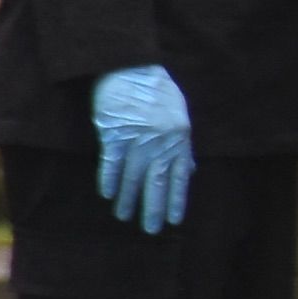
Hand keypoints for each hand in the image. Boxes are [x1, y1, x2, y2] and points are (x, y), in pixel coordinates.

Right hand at [91, 63, 194, 234]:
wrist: (132, 68)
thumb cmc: (158, 91)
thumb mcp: (180, 116)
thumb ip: (184, 146)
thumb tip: (190, 171)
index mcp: (179, 139)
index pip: (179, 178)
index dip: (176, 200)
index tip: (174, 221)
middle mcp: (160, 143)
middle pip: (156, 183)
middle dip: (153, 209)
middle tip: (151, 230)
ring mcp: (136, 139)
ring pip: (132, 177)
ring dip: (128, 199)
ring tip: (124, 217)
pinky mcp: (113, 134)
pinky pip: (111, 162)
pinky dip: (108, 179)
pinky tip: (107, 195)